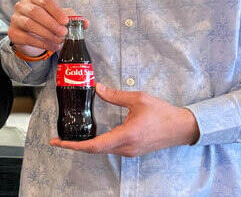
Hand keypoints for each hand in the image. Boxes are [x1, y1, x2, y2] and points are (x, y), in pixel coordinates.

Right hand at [9, 0, 87, 56]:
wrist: (30, 35)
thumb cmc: (46, 21)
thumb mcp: (59, 17)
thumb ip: (72, 18)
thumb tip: (85, 23)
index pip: (45, 1)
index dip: (56, 11)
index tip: (66, 22)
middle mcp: (22, 6)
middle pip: (35, 12)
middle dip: (51, 23)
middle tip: (63, 32)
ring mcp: (15, 19)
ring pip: (29, 24)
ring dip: (47, 33)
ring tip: (59, 40)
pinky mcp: (13, 33)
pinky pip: (27, 37)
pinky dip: (42, 43)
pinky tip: (53, 47)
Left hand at [49, 83, 199, 156]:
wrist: (183, 128)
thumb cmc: (162, 113)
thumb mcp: (138, 99)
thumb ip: (115, 95)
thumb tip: (97, 87)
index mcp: (126, 136)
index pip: (94, 145)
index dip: (73, 145)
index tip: (57, 142)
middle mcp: (126, 147)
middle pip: (94, 150)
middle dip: (75, 146)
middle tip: (58, 140)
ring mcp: (130, 151)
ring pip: (102, 151)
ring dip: (85, 146)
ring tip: (70, 138)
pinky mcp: (133, 150)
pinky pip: (110, 149)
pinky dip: (97, 145)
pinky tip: (89, 137)